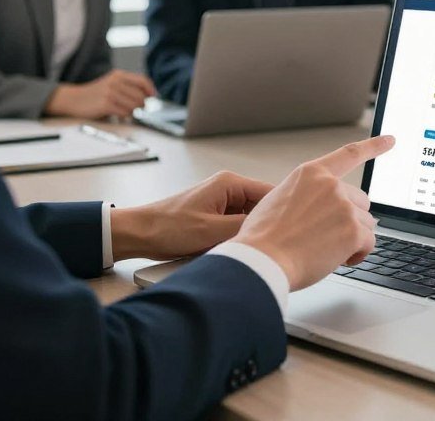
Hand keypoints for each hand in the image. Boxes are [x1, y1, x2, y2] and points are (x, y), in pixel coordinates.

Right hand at [45, 69, 155, 118]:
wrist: (73, 99)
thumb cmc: (95, 94)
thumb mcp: (111, 84)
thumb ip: (127, 87)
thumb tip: (147, 98)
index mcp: (118, 75)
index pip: (142, 81)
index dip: (150, 90)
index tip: (153, 97)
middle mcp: (115, 82)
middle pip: (140, 95)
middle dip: (142, 105)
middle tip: (138, 109)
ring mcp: (110, 92)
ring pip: (134, 105)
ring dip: (133, 112)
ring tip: (126, 112)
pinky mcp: (106, 104)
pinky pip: (124, 112)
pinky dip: (124, 116)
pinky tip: (119, 115)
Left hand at [110, 171, 273, 260]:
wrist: (140, 234)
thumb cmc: (169, 228)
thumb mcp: (212, 231)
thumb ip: (244, 228)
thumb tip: (270, 229)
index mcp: (229, 183)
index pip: (269, 193)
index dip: (282, 211)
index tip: (293, 229)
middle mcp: (228, 188)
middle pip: (261, 206)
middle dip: (265, 225)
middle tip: (273, 245)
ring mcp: (221, 202)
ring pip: (249, 218)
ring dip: (249, 233)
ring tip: (252, 249)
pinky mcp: (215, 216)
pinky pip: (236, 225)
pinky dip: (237, 237)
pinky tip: (237, 250)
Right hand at [230, 134, 395, 290]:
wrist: (262, 260)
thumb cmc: (264, 237)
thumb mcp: (279, 199)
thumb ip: (308, 196)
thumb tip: (325, 211)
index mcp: (311, 173)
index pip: (350, 154)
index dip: (373, 146)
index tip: (390, 140)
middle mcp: (330, 185)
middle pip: (360, 202)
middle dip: (350, 220)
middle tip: (326, 237)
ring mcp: (343, 206)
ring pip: (365, 225)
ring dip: (352, 240)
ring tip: (324, 250)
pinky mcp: (353, 230)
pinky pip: (368, 244)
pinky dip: (357, 255)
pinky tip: (337, 259)